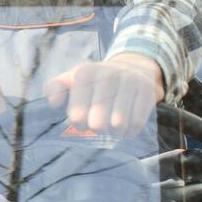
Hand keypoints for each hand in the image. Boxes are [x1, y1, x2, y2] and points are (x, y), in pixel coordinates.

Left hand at [43, 53, 164, 136]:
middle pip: (98, 123)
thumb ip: (54, 88)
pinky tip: (125, 128)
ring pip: (118, 124)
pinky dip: (129, 132)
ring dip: (114, 132)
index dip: (79, 124)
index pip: (77, 115)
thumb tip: (53, 103)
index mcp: (85, 73)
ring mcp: (130, 81)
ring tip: (111, 127)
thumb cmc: (95, 82)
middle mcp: (108, 73)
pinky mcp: (148, 90)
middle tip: (98, 125)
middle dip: (97, 129)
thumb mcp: (72, 80)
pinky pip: (136, 123)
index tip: (82, 121)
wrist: (132, 68)